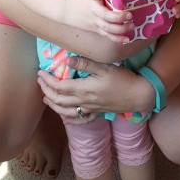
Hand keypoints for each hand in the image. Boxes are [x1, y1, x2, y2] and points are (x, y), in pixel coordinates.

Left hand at [37, 56, 154, 123]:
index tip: (41, 72)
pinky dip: (69, 120)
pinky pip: (80, 120)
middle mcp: (84, 102)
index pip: (59, 87)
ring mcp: (90, 109)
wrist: (138, 95)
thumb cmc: (122, 79)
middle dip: (46, 91)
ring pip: (66, 112)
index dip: (47, 80)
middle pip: (59, 99)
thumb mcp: (104, 67)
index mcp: (84, 89)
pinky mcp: (97, 113)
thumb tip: (67, 60)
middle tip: (40, 81)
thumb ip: (85, 64)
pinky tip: (64, 117)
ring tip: (46, 98)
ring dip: (53, 105)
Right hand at [64, 0, 133, 41]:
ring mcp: (94, 22)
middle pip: (105, 16)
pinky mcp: (96, 29)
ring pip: (108, 28)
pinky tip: (127, 39)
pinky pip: (107, 36)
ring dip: (121, 29)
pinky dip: (117, 39)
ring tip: (132, 25)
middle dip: (118, 17)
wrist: (67, 11)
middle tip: (130, 15)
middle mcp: (93, 10)